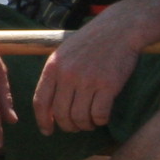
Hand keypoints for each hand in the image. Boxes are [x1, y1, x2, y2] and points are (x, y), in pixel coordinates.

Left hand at [31, 11, 149, 135]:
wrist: (119, 28)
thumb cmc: (91, 41)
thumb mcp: (64, 53)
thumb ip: (56, 75)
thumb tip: (49, 106)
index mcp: (53, 67)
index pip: (40, 101)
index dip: (43, 120)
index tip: (47, 131)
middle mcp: (67, 75)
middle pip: (61, 114)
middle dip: (68, 126)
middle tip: (76, 126)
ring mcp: (87, 80)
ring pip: (79, 117)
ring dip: (85, 125)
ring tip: (90, 122)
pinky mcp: (108, 85)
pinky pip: (99, 114)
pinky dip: (100, 120)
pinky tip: (102, 117)